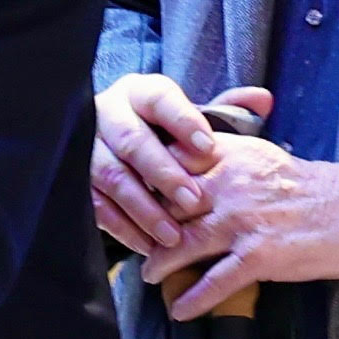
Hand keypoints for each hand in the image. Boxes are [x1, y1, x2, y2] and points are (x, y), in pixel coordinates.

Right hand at [89, 75, 266, 264]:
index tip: (209, 146)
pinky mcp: (75, 180)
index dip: (183, 121)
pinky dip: (122, 227)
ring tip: (172, 236)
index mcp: (140, 93)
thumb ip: (228, 110)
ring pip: (111, 176)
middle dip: (163, 172)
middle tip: (194, 200)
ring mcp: (87, 147)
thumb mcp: (193, 119)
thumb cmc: (165, 134)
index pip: (160, 99)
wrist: (118, 147)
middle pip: (132, 140)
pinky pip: (95, 204)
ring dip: (143, 208)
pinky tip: (147, 245)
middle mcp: (108, 113)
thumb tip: (263, 100)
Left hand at [145, 135, 338, 321]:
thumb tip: (191, 173)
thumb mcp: (263, 159)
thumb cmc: (313, 187)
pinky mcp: (258, 256)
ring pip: (183, 242)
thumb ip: (226, 161)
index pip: (174, 163)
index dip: (149, 181)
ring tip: (149, 274)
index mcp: (232, 156)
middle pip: (169, 204)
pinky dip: (193, 298)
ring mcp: (243, 221)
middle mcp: (230, 185)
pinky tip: (179, 310)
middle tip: (134, 239)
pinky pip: (214, 281)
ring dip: (160, 263)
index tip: (134, 196)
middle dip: (147, 224)